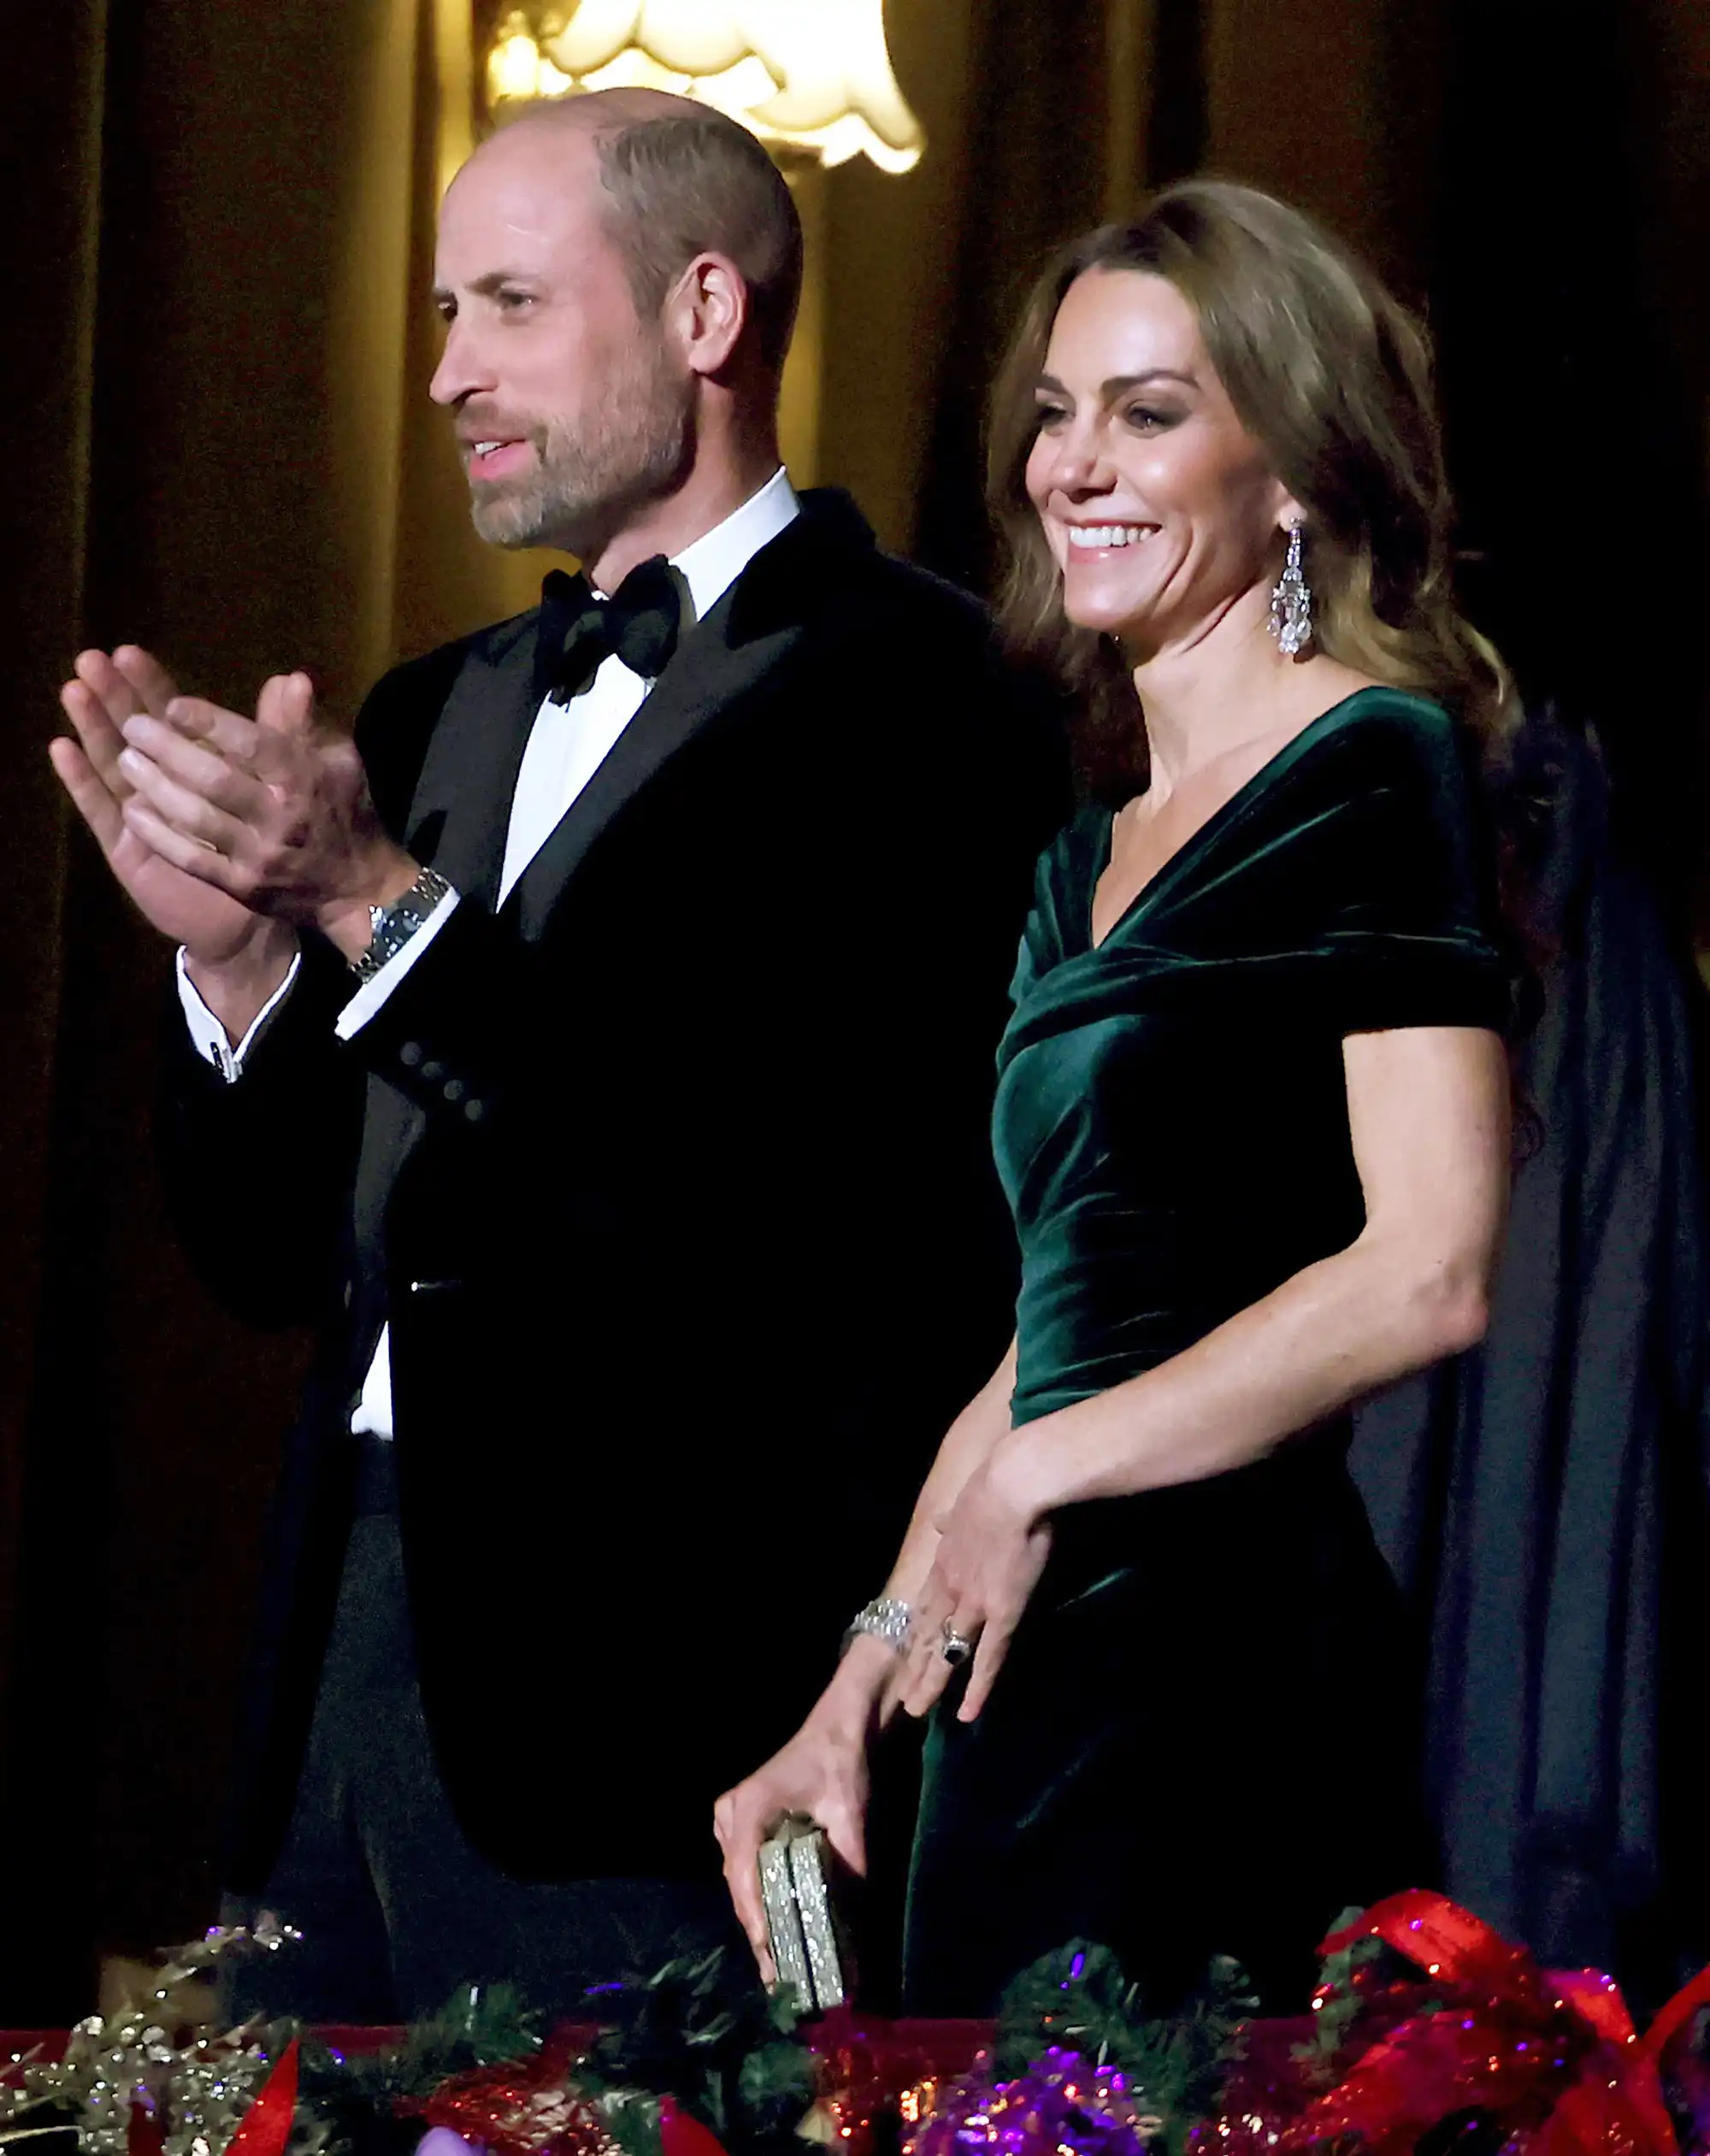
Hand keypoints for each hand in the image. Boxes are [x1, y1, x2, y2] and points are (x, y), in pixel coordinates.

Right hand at [51, 648, 279, 966]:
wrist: (258, 919)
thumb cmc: (273, 848)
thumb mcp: (287, 786)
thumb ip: (285, 736)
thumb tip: (293, 679)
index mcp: (198, 762)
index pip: (170, 714)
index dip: (151, 684)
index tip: (130, 652)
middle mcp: (163, 782)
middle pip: (134, 730)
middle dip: (114, 695)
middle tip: (91, 659)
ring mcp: (141, 813)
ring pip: (112, 762)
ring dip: (92, 727)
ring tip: (74, 690)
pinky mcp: (127, 848)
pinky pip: (102, 811)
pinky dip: (82, 780)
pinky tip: (61, 748)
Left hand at [110, 668, 416, 957]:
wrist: (359, 889)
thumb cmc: (344, 812)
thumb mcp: (339, 759)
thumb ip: (305, 722)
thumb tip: (288, 679)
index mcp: (304, 779)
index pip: (252, 745)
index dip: (208, 723)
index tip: (172, 705)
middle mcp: (281, 817)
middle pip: (214, 779)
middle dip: (166, 749)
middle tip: (131, 725)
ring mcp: (259, 856)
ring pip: (196, 818)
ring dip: (154, 786)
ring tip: (124, 760)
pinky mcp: (242, 887)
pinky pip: (191, 859)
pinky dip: (157, 834)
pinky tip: (132, 811)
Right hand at [713, 1646, 885, 1982]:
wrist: (838, 1728)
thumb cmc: (842, 1764)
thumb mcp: (850, 1814)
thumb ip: (850, 1863)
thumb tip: (855, 1920)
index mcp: (750, 1806)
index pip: (743, 1871)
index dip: (755, 1915)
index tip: (769, 1952)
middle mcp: (730, 1814)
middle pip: (739, 1883)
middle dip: (758, 1930)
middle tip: (776, 1978)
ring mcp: (730, 1818)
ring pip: (740, 1881)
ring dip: (758, 1919)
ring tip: (777, 1965)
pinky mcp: (740, 1824)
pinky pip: (744, 1870)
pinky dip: (759, 1898)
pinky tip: (776, 1930)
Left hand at [897, 1438, 1052, 1723]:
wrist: (1013, 1485)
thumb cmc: (995, 1488)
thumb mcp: (962, 1505)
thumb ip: (951, 1523)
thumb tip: (939, 1522)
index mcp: (944, 1562)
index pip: (925, 1607)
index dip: (917, 1632)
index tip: (909, 1652)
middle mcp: (951, 1588)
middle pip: (927, 1635)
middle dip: (914, 1667)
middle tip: (901, 1696)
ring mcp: (973, 1605)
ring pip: (947, 1653)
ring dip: (931, 1683)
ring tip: (916, 1710)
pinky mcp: (1002, 1614)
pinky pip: (988, 1660)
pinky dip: (978, 1689)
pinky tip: (967, 1714)